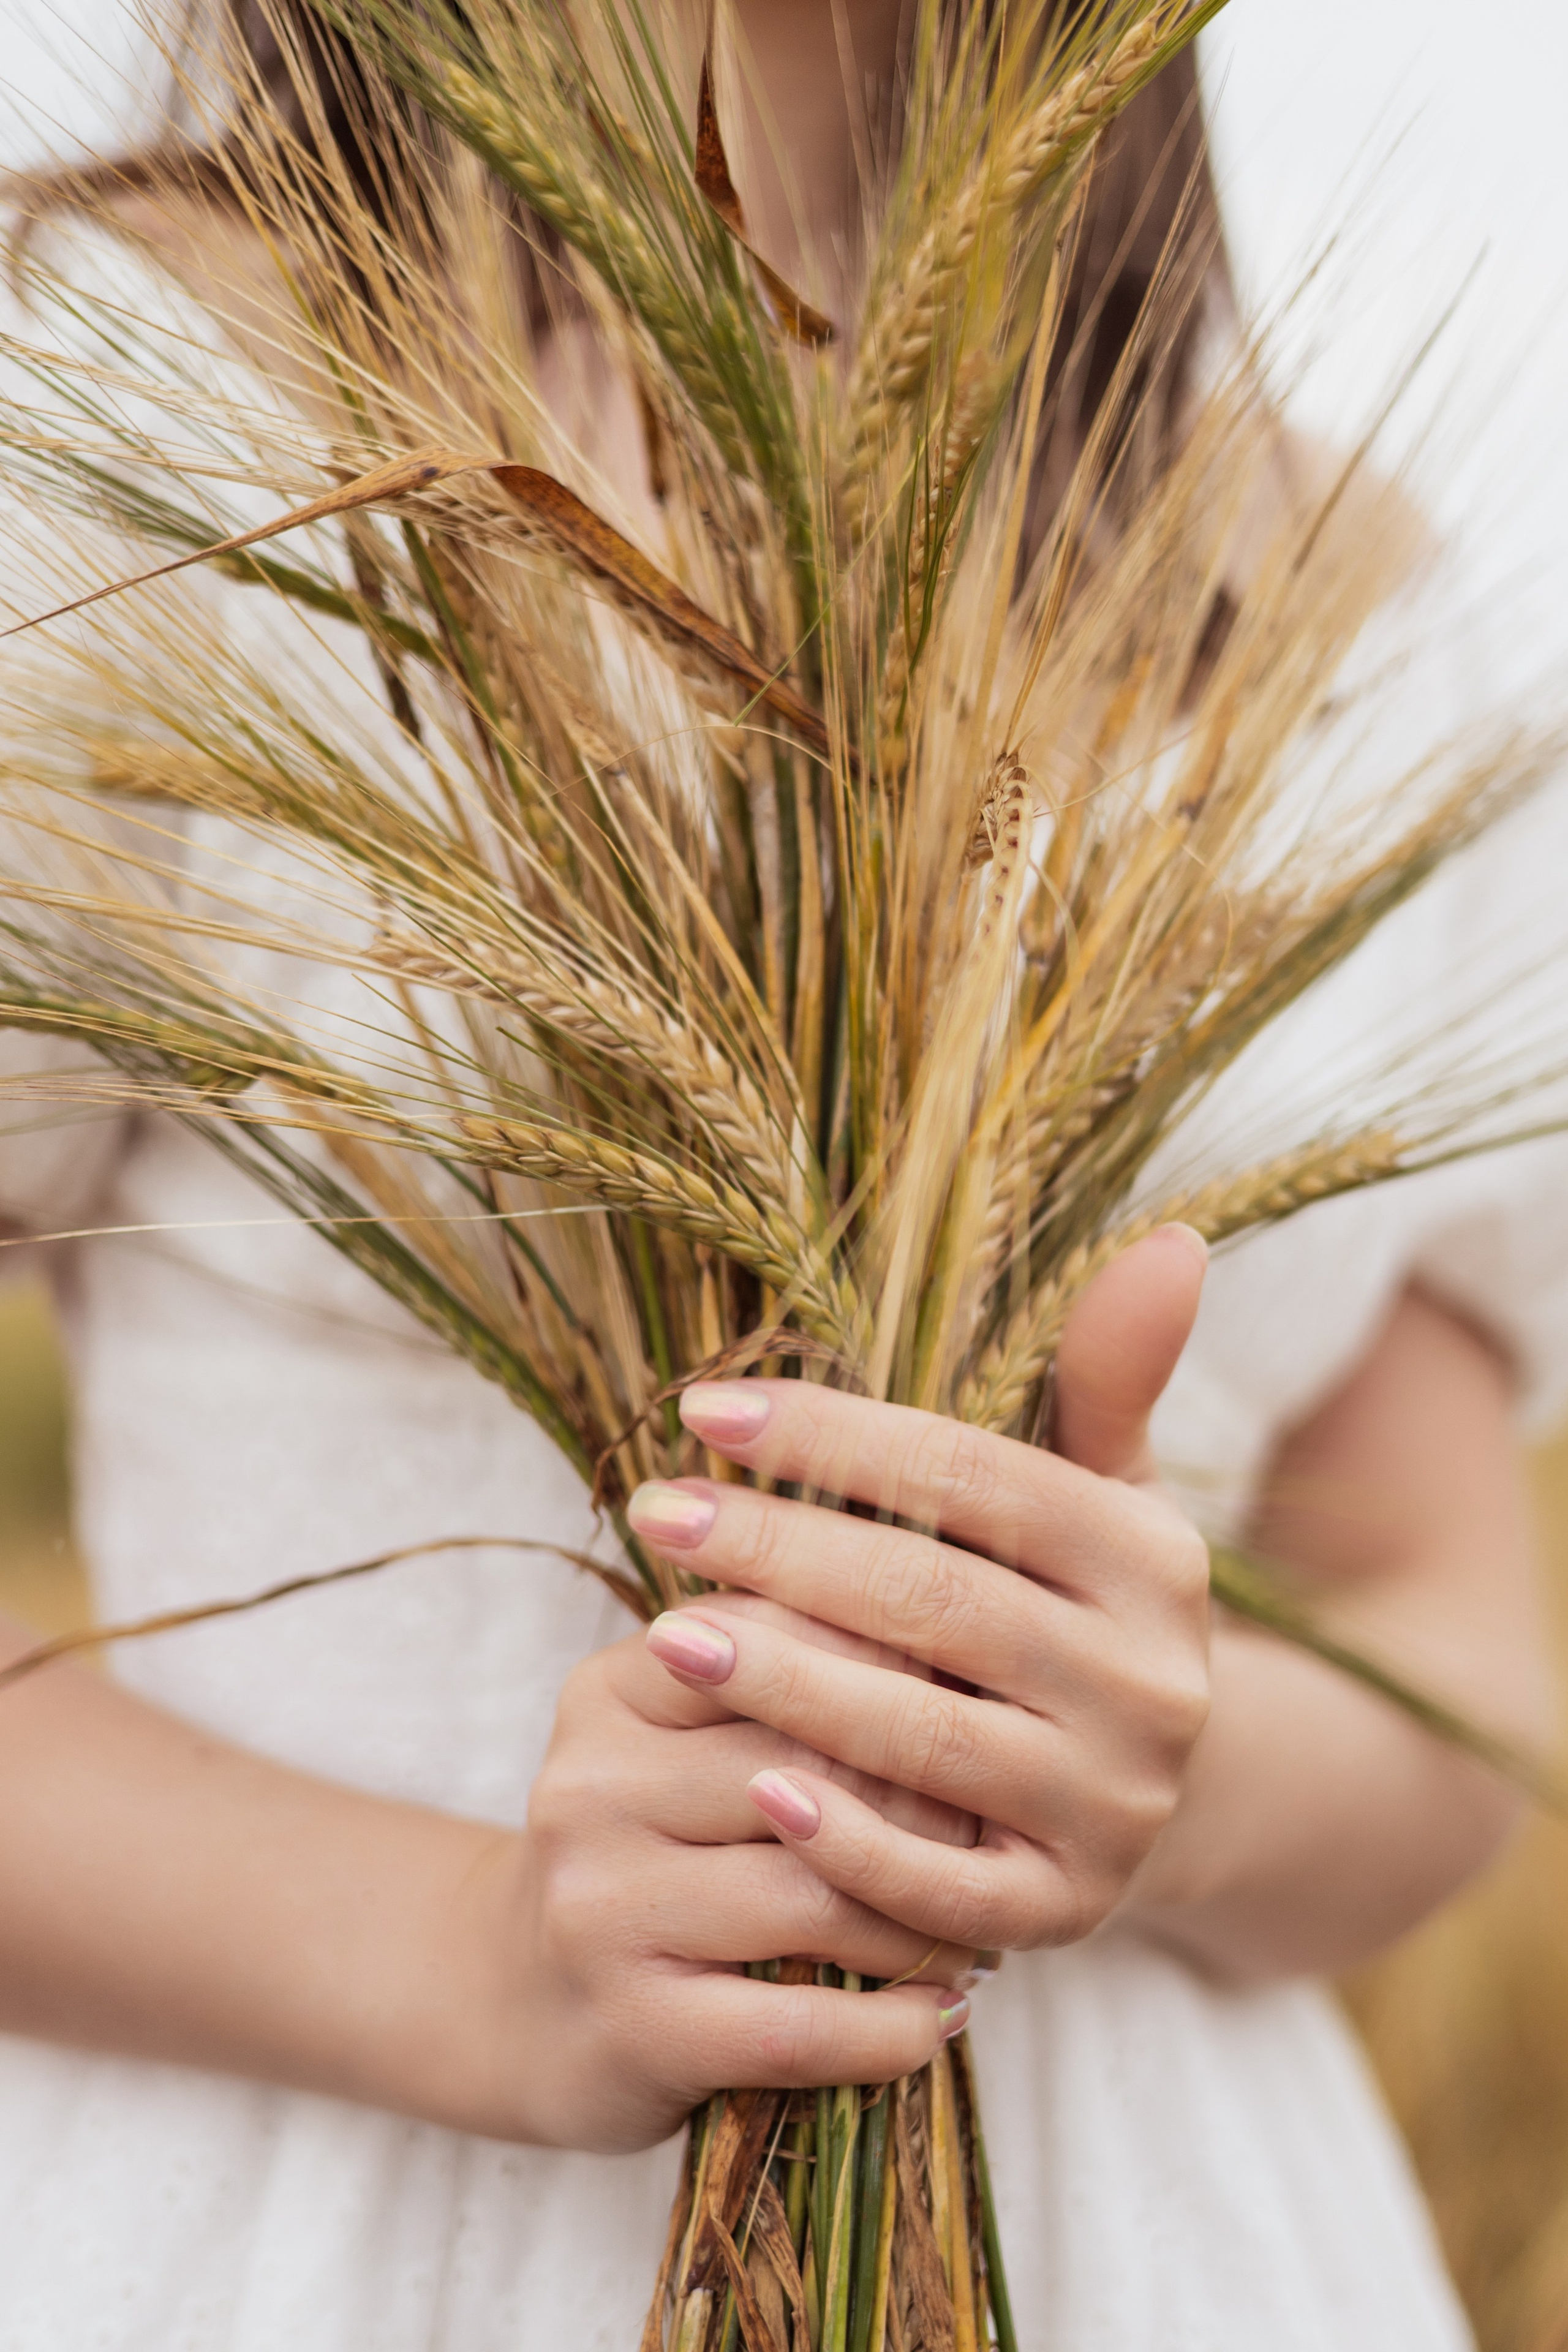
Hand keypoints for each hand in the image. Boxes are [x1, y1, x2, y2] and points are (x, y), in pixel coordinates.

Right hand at [491, 1610, 976, 2150]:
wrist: (526, 2005)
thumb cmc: (653, 1846)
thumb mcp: (681, 1736)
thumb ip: (783, 1673)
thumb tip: (953, 1632)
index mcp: (610, 1691)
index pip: (779, 1644)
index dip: (898, 1672)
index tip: (982, 1701)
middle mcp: (590, 1788)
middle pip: (811, 1769)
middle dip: (933, 1803)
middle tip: (1011, 1827)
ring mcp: (603, 1911)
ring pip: (819, 1896)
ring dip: (928, 1922)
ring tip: (984, 1927)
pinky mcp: (633, 2027)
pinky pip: (801, 2026)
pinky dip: (893, 2027)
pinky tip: (940, 2017)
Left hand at [625, 1226, 1210, 1960]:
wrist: (1153, 1795)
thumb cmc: (1076, 1608)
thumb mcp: (1102, 1492)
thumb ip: (1108, 1378)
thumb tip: (1175, 1237)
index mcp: (1152, 1561)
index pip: (979, 1479)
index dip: (839, 1438)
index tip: (707, 1411)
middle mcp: (1151, 1686)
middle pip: (939, 1602)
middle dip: (784, 1552)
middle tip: (656, 1513)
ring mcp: (1112, 1809)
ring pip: (930, 1736)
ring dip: (788, 1684)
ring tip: (663, 1635)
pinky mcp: (1066, 1914)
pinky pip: (945, 1886)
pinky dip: (851, 1843)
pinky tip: (753, 1786)